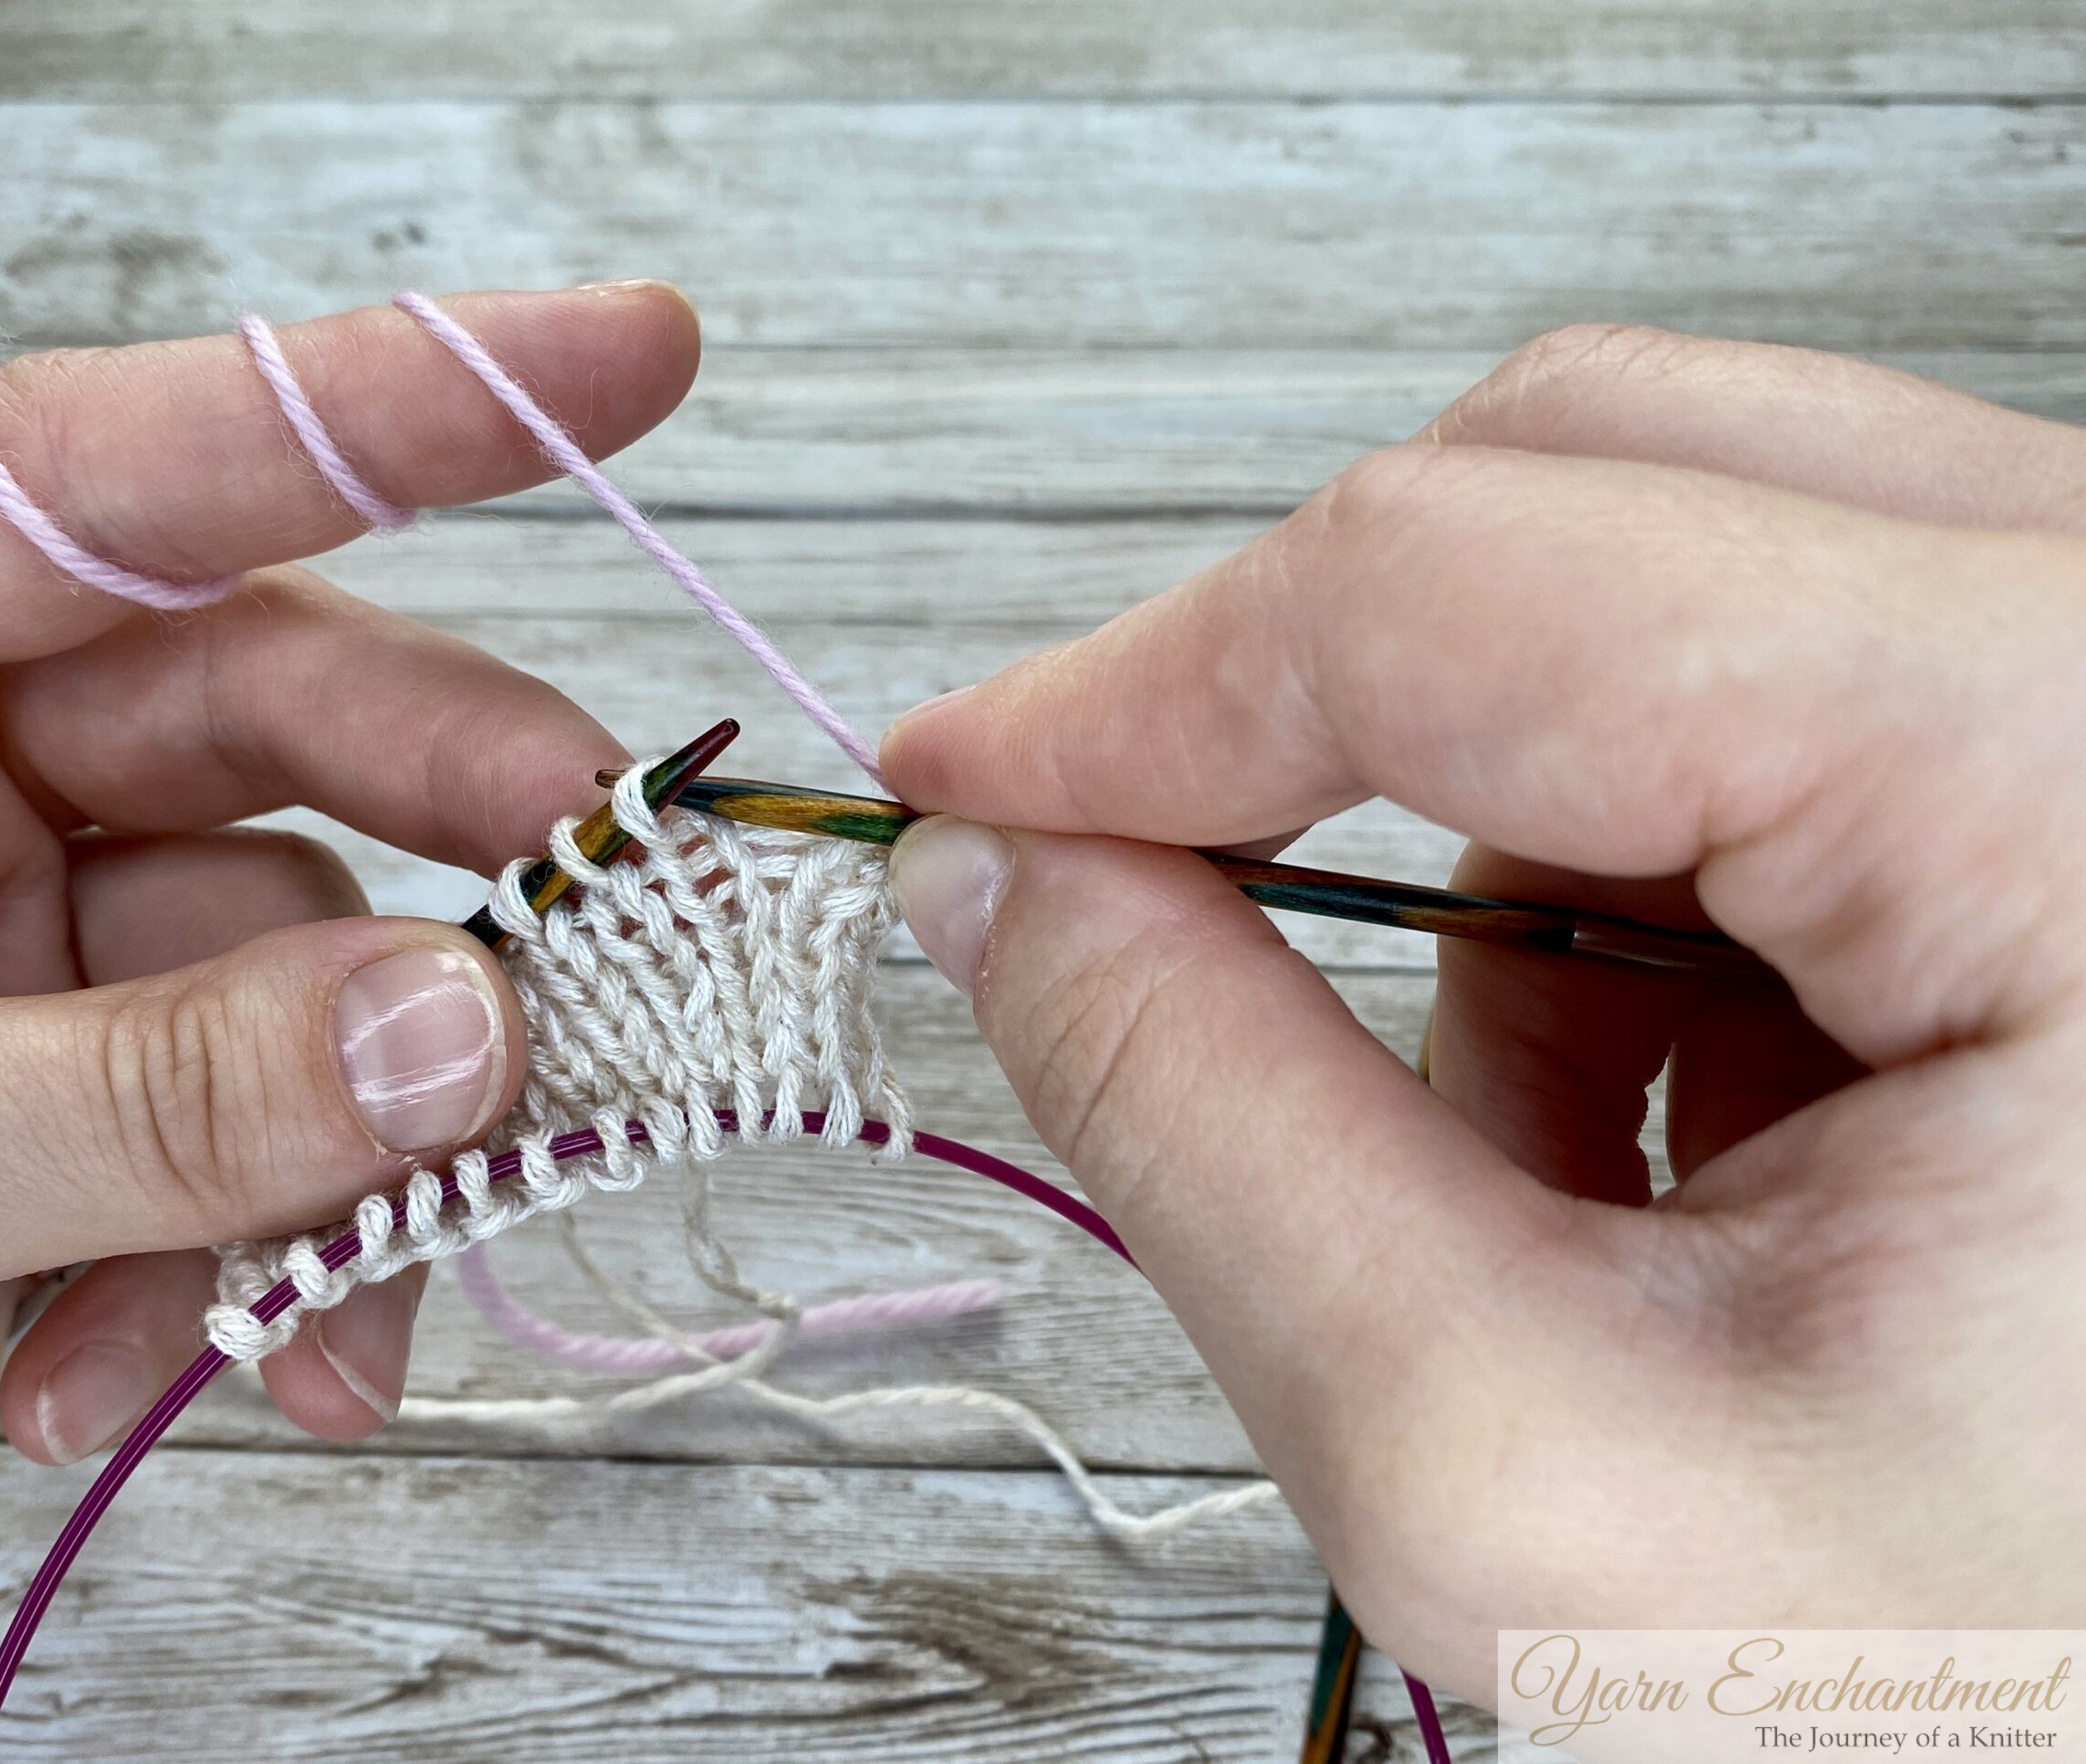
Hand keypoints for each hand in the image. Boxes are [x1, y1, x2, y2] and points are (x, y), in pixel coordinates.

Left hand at [0, 285, 697, 1699]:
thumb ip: (137, 1090)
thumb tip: (463, 1030)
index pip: (96, 476)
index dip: (371, 408)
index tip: (629, 355)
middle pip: (266, 721)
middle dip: (450, 831)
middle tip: (620, 908)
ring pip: (303, 972)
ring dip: (365, 1136)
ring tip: (358, 1276)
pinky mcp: (67, 1133)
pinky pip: (270, 1150)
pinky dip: (297, 1268)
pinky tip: (262, 1372)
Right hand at [881, 327, 2085, 1695]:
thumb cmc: (2026, 1671)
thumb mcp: (1529, 1458)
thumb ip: (1206, 1125)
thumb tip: (1006, 887)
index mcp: (2069, 769)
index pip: (1460, 581)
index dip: (1143, 686)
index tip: (958, 785)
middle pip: (1578, 477)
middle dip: (1321, 723)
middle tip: (1156, 904)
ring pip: (1665, 585)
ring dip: (1507, 863)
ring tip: (1560, 1171)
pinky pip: (1778, 706)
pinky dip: (1639, 899)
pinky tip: (1699, 1134)